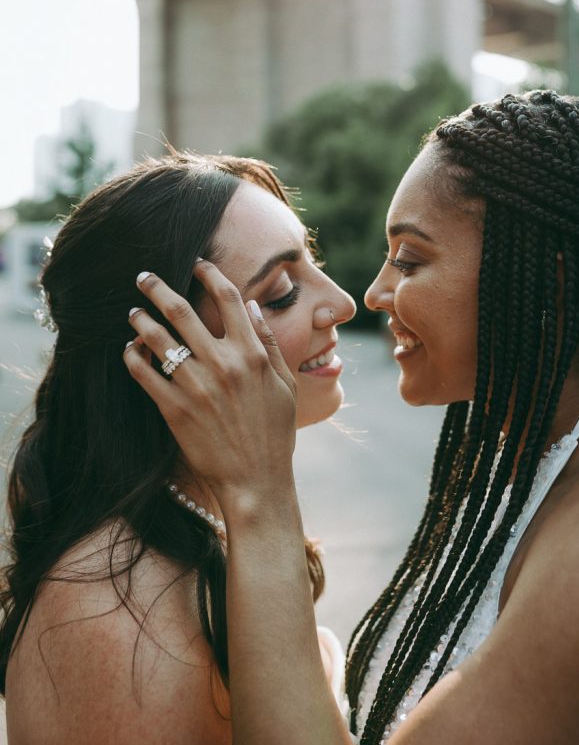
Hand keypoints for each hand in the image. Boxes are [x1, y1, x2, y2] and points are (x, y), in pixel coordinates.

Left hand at [123, 260, 296, 501]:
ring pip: (157, 338)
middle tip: (143, 276)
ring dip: (140, 319)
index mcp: (252, 354)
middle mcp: (223, 364)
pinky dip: (132, 356)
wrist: (256, 480)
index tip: (197, 263)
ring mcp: (196, 386)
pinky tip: (129, 349)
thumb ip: (269, 344)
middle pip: (182, 310)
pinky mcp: (174, 409)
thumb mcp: (284, 385)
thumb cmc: (275, 434)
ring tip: (132, 312)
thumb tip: (251, 307)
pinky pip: (143, 373)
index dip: (209, 274)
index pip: (228, 298)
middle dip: (158, 286)